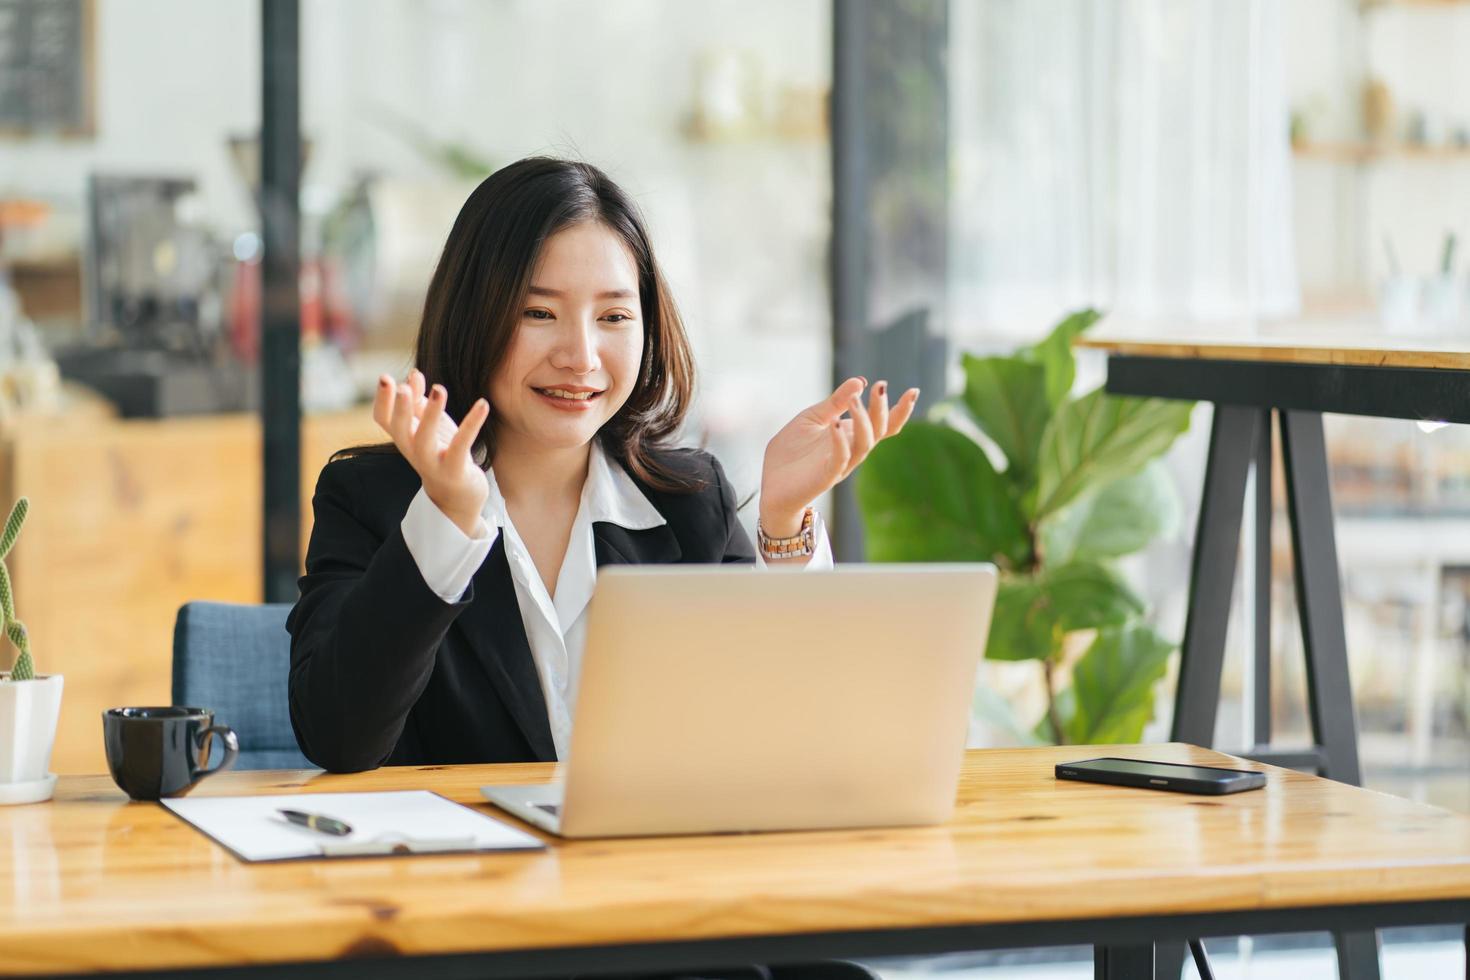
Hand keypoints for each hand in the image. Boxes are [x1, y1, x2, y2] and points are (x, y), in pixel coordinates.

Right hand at [372, 369, 490, 535]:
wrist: (456, 496)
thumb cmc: (440, 453)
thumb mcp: (428, 425)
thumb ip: (418, 400)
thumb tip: (413, 373)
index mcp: (403, 437)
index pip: (383, 419)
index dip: (382, 400)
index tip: (385, 378)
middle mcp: (413, 451)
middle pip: (399, 429)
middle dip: (400, 408)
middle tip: (403, 387)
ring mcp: (432, 462)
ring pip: (425, 439)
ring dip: (431, 414)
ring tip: (439, 389)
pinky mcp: (455, 470)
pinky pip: (461, 445)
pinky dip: (472, 423)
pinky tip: (483, 404)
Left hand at [759, 378, 918, 535]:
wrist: (771, 484)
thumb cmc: (792, 452)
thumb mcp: (813, 418)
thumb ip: (835, 402)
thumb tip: (860, 381)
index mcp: (852, 436)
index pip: (883, 424)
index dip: (900, 411)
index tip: (913, 391)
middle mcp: (852, 451)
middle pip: (879, 432)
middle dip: (882, 409)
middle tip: (880, 387)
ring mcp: (840, 465)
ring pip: (864, 445)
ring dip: (863, 421)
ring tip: (855, 400)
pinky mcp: (825, 477)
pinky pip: (840, 460)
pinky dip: (841, 441)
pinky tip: (837, 424)